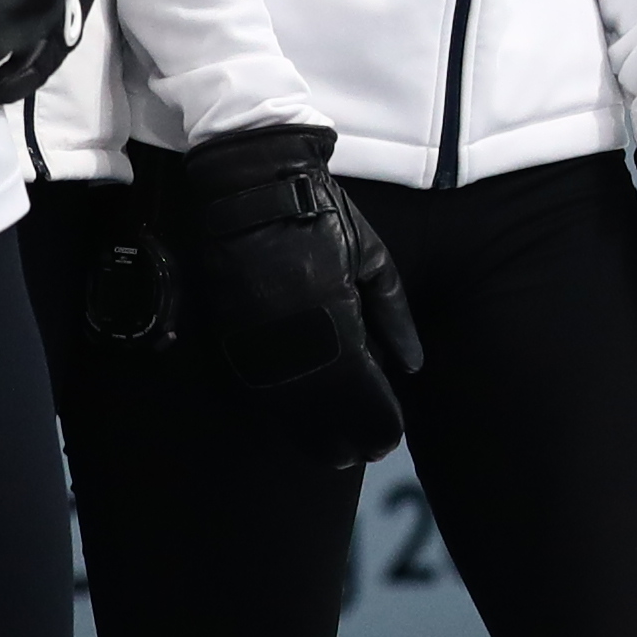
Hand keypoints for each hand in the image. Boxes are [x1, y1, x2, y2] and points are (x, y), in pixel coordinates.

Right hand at [139, 123, 423, 466]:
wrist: (248, 185)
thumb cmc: (318, 215)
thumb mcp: (371, 256)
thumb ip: (393, 314)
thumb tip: (410, 365)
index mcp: (332, 312)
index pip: (361, 389)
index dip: (378, 420)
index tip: (390, 436)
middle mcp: (290, 334)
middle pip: (321, 409)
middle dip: (347, 436)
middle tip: (365, 451)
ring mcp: (252, 338)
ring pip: (285, 407)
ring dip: (311, 433)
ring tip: (334, 450)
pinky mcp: (226, 335)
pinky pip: (252, 389)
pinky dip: (276, 411)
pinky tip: (294, 423)